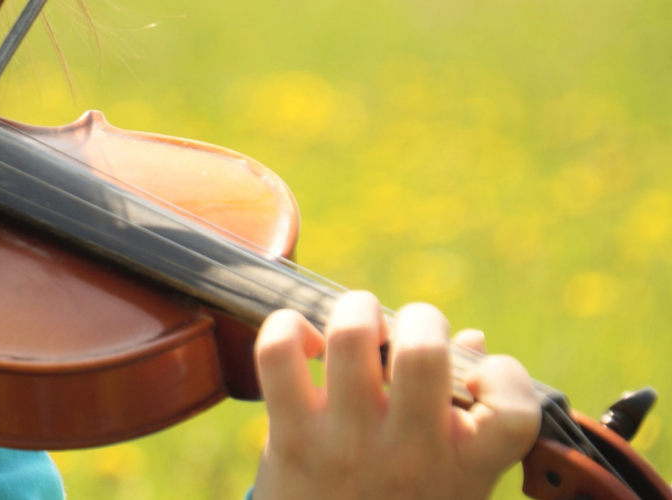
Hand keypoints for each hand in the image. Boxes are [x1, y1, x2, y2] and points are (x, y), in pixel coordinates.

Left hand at [252, 291, 540, 499]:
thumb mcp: (454, 484)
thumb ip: (470, 417)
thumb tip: (471, 340)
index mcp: (467, 468)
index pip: (514, 407)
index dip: (503, 373)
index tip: (479, 374)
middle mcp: (411, 453)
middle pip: (423, 351)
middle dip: (421, 318)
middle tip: (409, 332)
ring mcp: (347, 443)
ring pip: (351, 336)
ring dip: (357, 310)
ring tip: (359, 323)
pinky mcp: (291, 436)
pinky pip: (278, 353)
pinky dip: (287, 327)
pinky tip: (303, 343)